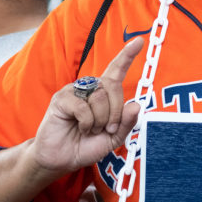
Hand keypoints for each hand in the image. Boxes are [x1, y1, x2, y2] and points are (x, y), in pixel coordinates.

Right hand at [30, 36, 144, 174]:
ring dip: (100, 120)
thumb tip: (137, 105)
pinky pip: (84, 107)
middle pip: (113, 86)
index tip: (139, 42)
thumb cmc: (86, 146)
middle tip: (108, 129)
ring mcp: (74, 91)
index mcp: (103, 94)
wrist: (62, 159)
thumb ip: (126, 123)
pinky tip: (79, 128)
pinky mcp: (61, 98)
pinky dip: (86, 123)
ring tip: (89, 130)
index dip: (127, 56)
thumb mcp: (113, 138)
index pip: (116, 71)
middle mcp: (90, 88)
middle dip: (116, 112)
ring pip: (100, 96)